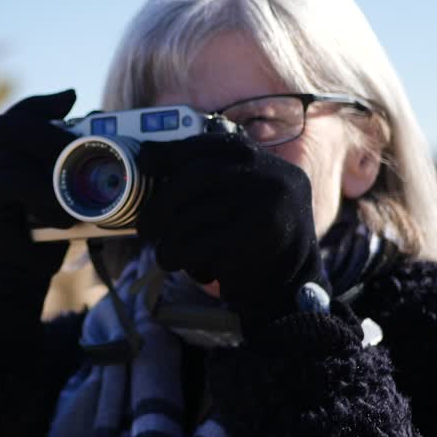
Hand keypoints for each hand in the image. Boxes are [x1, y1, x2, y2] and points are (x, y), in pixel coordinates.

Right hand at [0, 90, 78, 311]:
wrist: (17, 280)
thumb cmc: (43, 235)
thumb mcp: (64, 195)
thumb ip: (74, 167)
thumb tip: (104, 131)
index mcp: (4, 157)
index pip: (16, 117)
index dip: (40, 104)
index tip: (71, 98)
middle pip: (4, 128)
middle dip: (44, 128)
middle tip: (79, 140)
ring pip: (6, 155)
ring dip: (48, 163)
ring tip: (79, 181)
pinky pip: (7, 184)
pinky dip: (41, 193)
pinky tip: (64, 212)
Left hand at [136, 132, 323, 329]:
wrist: (291, 291)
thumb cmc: (252, 244)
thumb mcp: (239, 200)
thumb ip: (207, 178)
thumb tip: (147, 155)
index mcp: (263, 161)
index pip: (209, 146)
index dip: (170, 152)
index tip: (146, 161)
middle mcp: (269, 176)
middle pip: (194, 179)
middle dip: (160, 205)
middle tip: (145, 228)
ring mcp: (267, 204)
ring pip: (192, 217)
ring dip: (170, 244)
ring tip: (170, 257)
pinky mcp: (258, 237)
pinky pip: (200, 245)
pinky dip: (188, 261)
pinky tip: (197, 270)